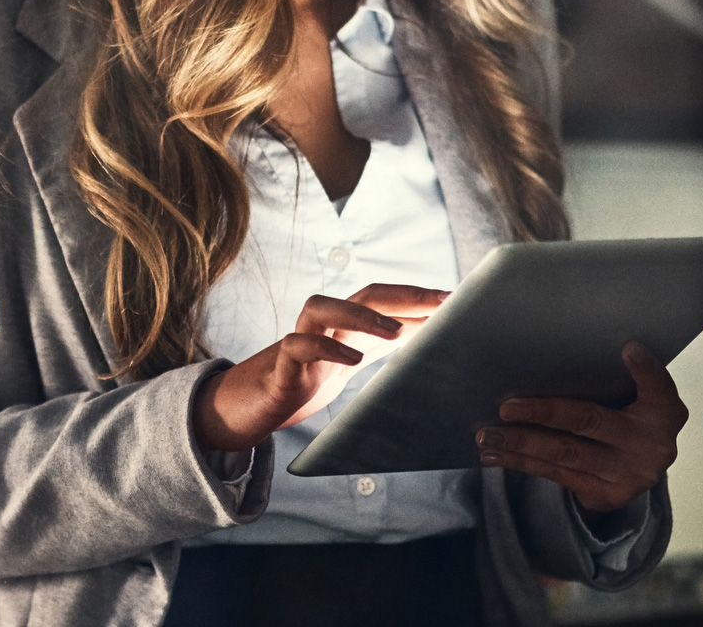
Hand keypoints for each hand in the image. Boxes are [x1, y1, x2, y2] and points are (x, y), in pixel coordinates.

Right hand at [193, 284, 447, 452]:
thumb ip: (380, 349)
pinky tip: (352, 359)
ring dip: (361, 314)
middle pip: (361, 294)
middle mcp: (322, 325)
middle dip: (403, 295)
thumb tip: (430, 341)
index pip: (383, 299)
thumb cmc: (301, 382)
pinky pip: (298, 345)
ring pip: (323, 307)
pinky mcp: (279, 364)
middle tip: (441, 302)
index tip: (457, 298)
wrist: (246, 408)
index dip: (418, 296)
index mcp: (343, 326)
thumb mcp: (347, 364)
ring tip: (397, 331)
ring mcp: (298, 340)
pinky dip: (326, 347)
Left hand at [475, 341, 687, 514]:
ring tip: (485, 435)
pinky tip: (495, 454)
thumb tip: (598, 343)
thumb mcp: (642, 391)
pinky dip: (521, 463)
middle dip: (542, 414)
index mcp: (663, 410)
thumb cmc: (632, 412)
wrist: (644, 465)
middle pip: (589, 422)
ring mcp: (626, 476)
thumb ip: (628, 372)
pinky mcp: (605, 497)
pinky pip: (555, 475)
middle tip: (503, 409)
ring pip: (564, 455)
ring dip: (520, 444)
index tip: (628, 349)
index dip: (646, 370)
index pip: (658, 386)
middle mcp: (650, 445)